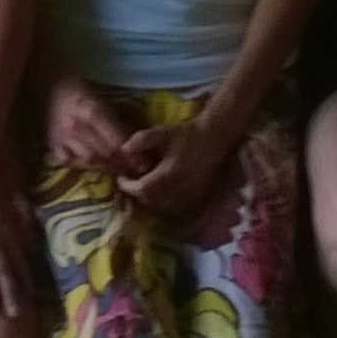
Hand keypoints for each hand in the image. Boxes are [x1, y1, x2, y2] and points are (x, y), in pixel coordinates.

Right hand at [43, 77, 133, 174]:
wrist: (52, 89)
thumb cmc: (83, 92)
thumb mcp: (104, 100)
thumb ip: (118, 122)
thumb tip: (137, 144)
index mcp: (90, 110)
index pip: (115, 139)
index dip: (131, 155)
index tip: (144, 164)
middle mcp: (75, 126)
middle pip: (104, 153)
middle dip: (122, 164)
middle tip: (136, 171)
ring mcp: (62, 138)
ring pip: (89, 161)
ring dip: (107, 168)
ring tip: (120, 171)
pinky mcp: (53, 146)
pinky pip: (71, 163)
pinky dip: (85, 167)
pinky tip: (96, 168)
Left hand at [115, 118, 231, 220]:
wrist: (216, 137)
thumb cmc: (189, 133)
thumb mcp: (163, 131)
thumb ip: (142, 139)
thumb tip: (124, 149)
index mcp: (170, 173)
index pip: (143, 188)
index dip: (128, 186)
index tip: (121, 177)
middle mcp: (180, 188)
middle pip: (151, 200)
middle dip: (137, 192)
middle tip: (130, 180)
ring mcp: (189, 194)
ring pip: (162, 205)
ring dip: (150, 198)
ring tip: (145, 184)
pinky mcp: (196, 196)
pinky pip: (175, 206)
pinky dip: (164, 202)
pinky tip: (161, 190)